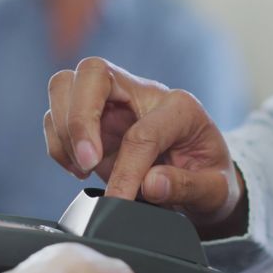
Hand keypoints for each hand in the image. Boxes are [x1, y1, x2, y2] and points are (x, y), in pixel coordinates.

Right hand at [45, 57, 246, 236]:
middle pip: (93, 72)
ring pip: (66, 85)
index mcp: (180, 107)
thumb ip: (188, 187)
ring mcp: (114, 103)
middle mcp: (143, 94)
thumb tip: (150, 184)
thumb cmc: (209, 179)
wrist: (202, 179)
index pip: (142, 131)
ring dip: (63, 128)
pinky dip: (58, 142)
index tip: (118, 200)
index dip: (126, 170)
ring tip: (82, 167)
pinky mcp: (93, 119)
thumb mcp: (216, 191)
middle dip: (79, 118)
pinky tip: (77, 167)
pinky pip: (56, 115)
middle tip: (88, 163)